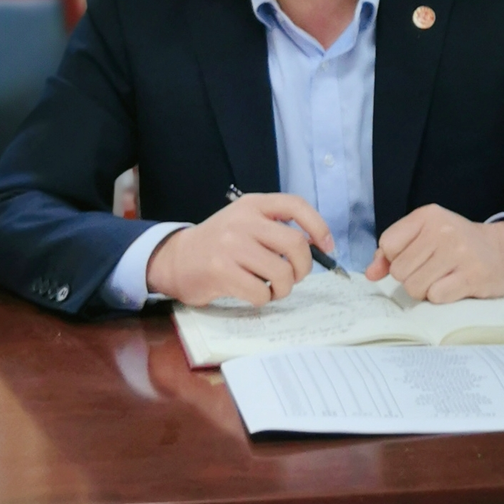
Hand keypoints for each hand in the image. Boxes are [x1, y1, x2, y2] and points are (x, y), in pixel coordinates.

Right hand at [146, 193, 333, 305]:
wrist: (176, 259)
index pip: (296, 205)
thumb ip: (275, 228)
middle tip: (295, 277)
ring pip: (281, 272)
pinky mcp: (221, 271)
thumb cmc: (219, 244)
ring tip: (272, 288)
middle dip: (303, 267)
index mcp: (253, 204)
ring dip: (284, 288)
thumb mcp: (245, 223)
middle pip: (295, 244)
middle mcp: (243, 221)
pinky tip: (253, 293)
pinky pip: (261, 292)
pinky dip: (264, 299)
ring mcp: (231, 245)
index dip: (318, 226)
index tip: (327, 247)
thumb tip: (318, 248)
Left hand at [364, 205, 503, 302]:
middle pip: (400, 270)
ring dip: (425, 290)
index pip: (388, 244)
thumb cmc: (457, 245)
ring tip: (442, 278)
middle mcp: (442, 230)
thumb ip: (393, 253)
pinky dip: (441, 297)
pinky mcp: (472, 275)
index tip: (414, 257)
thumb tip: (370, 274)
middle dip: (412, 277)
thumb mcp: (425, 237)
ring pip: (415, 287)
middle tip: (433, 270)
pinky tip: (454, 286)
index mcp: (427, 216)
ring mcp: (459, 252)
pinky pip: (436, 296)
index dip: (395, 259)